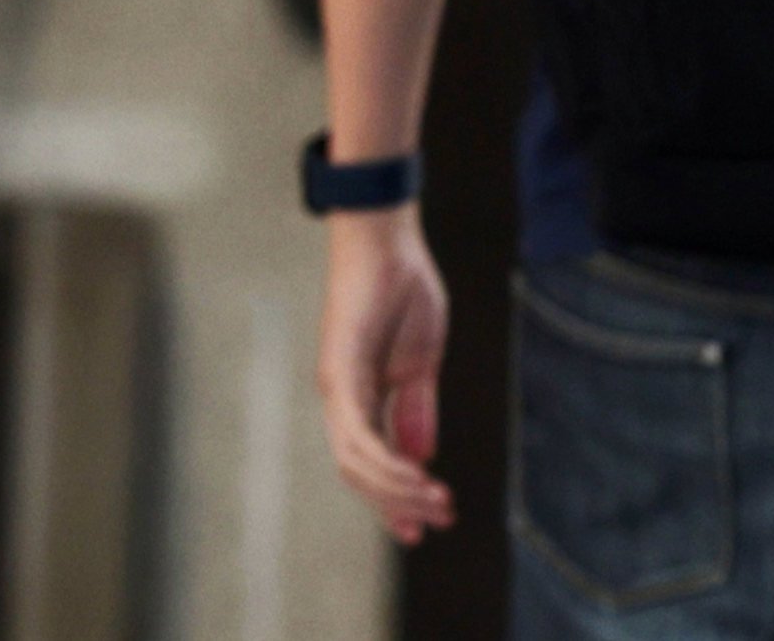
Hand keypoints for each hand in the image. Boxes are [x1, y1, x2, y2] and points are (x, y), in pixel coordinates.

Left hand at [320, 208, 455, 543]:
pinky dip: (385, 461)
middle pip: (357, 471)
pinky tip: (418, 476)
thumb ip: (416, 408)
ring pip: (354, 460)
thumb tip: (419, 453)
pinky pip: (356, 431)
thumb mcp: (420, 363)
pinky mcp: (340, 370)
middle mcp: (340, 395)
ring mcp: (336, 383)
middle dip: (397, 504)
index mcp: (359, 395)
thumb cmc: (403, 290)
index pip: (368, 461)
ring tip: (437, 503)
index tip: (421, 531)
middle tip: (437, 522)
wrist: (390, 241)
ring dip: (396, 490)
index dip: (392, 500)